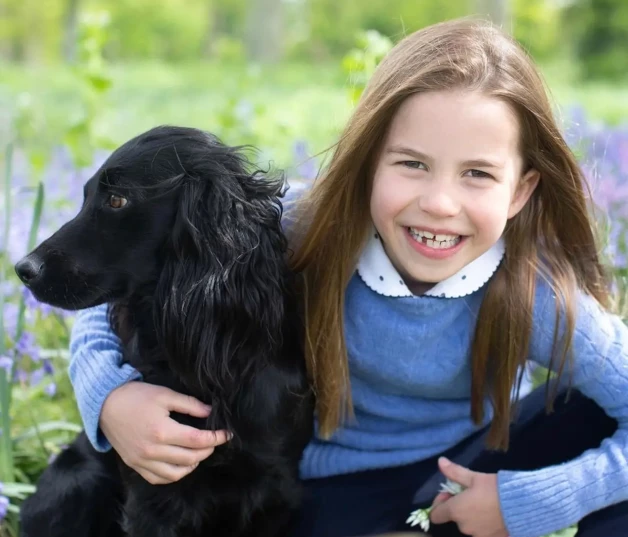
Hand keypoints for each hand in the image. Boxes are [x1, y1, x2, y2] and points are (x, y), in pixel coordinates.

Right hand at [100, 382, 231, 484]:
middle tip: (214, 440)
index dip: (216, 438)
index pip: (197, 441)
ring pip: (176, 473)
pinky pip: (158, 479)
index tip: (226, 434)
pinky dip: (174, 474)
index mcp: (162, 431)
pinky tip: (181, 463)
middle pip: (190, 458)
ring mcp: (142, 461)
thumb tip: (210, 412)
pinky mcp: (135, 465)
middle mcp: (152, 450)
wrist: (105, 405)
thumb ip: (190, 405)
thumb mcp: (165, 394)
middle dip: (208, 450)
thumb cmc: (136, 396)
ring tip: (199, 452)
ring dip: (192, 464)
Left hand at [429, 457, 508, 536]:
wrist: (524, 507)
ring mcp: (478, 536)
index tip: (451, 493)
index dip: (440, 503)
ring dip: (472, 516)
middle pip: (454, 518)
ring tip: (486, 504)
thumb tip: (440, 461)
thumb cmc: (495, 489)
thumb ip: (454, 472)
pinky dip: (484, 524)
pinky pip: (482, 532)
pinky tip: (495, 514)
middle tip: (472, 494)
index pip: (435, 514)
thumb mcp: (474, 477)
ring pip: (469, 525)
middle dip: (459, 507)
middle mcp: (464, 527)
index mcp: (456, 511)